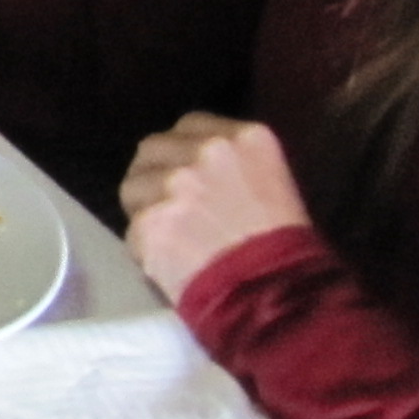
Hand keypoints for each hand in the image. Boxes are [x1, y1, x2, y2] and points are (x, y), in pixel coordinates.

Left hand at [120, 113, 311, 300]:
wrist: (277, 293)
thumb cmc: (286, 247)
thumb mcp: (273, 182)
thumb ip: (232, 164)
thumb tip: (196, 168)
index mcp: (244, 137)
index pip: (190, 125)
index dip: (182, 151)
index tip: (185, 173)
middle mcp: (205, 152)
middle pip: (152, 148)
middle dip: (155, 174)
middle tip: (168, 205)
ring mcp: (173, 185)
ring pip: (133, 187)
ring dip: (144, 211)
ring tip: (171, 239)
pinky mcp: (150, 221)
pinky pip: (132, 230)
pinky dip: (146, 249)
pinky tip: (170, 263)